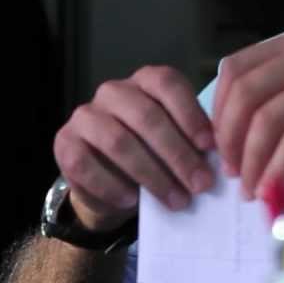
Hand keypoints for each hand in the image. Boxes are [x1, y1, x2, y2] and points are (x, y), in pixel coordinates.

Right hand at [53, 66, 215, 231]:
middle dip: (177, 154)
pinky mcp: (64, 143)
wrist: (111, 184)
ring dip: (151, 175)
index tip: (210, 147)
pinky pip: (86, 164)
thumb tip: (219, 159)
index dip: (190, 114)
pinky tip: (132, 201)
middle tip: (200, 184)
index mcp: (145, 81)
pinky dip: (112, 186)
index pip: (168, 85)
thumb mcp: (177, 143)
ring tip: (176, 200)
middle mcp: (113, 91)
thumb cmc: (153, 156)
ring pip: (118, 141)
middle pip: (146, 116)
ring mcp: (85, 115)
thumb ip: (193, 142)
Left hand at [212, 31, 283, 200]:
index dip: (218, 111)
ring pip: (268, 120)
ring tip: (251, 188)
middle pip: (246, 94)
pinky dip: (278, 170)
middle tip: (231, 173)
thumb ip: (270, 102)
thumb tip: (221, 137)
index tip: (217, 147)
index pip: (235, 70)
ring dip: (252, 161)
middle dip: (230, 139)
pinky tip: (273, 190)